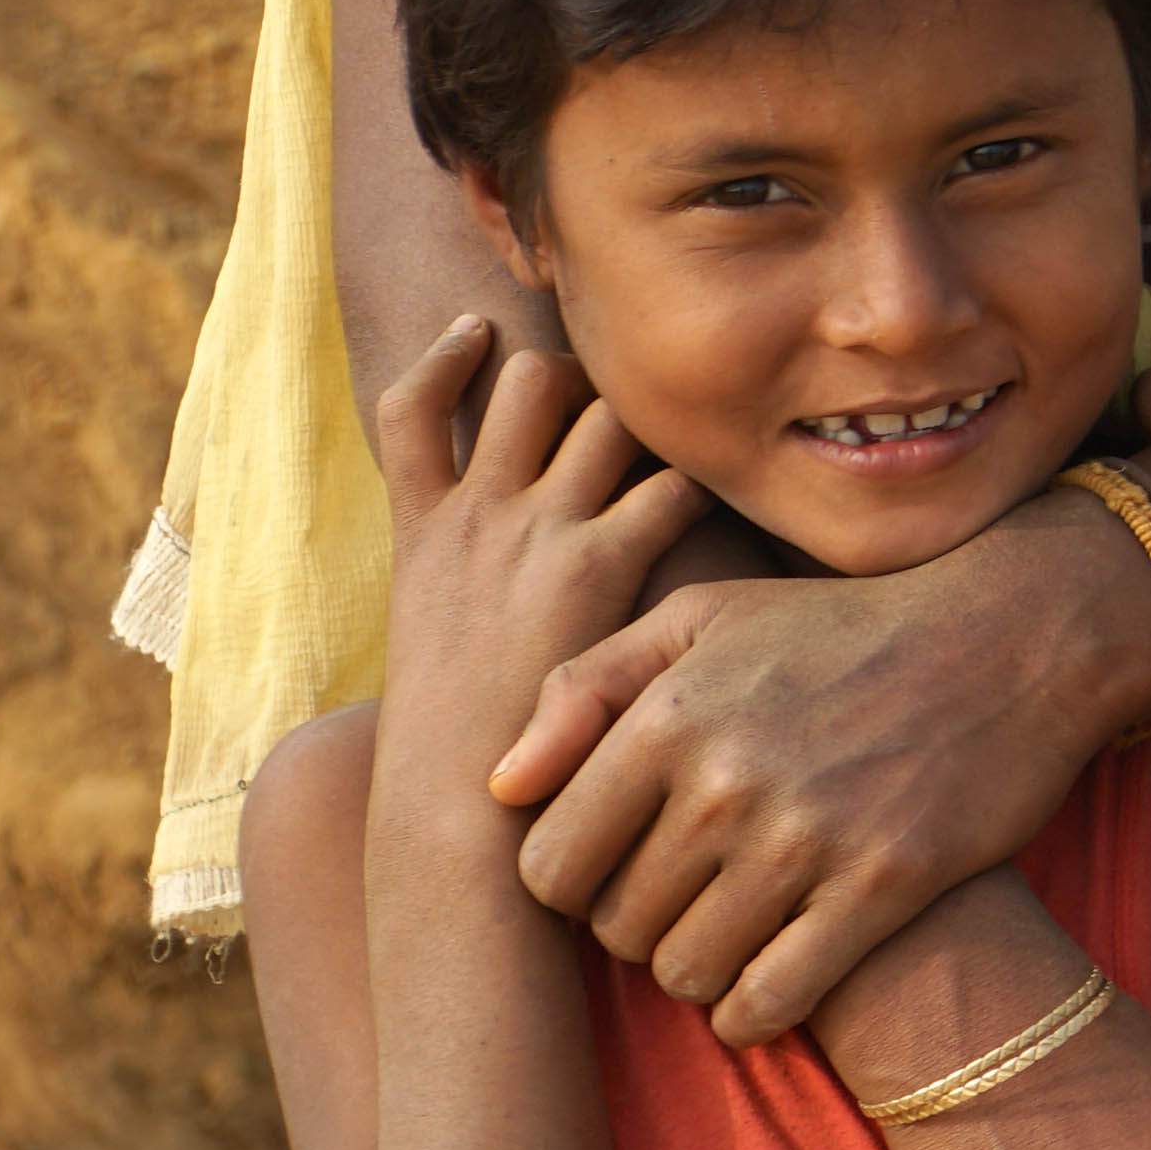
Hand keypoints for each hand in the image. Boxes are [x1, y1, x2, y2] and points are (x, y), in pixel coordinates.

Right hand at [364, 318, 713, 780]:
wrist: (451, 820)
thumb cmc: (453, 751)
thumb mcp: (433, 650)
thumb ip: (457, 593)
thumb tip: (489, 590)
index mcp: (421, 536)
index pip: (406, 411)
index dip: (442, 359)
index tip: (476, 329)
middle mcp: (474, 517)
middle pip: (528, 382)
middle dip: (582, 367)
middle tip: (631, 382)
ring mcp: (532, 535)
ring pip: (602, 410)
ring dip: (655, 411)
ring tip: (704, 423)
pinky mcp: (593, 567)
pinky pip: (668, 480)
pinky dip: (711, 472)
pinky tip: (743, 482)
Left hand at [489, 490, 1150, 1041]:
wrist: (1017, 634)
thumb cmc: (842, 630)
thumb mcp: (707, 618)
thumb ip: (585, 685)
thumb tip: (500, 787)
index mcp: (667, 715)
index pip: (547, 866)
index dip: (573, 881)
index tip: (622, 865)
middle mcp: (726, 779)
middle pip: (615, 930)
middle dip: (641, 924)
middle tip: (692, 893)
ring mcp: (808, 836)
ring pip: (685, 974)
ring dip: (700, 968)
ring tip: (735, 928)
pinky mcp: (883, 884)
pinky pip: (770, 1000)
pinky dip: (755, 1010)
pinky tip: (774, 977)